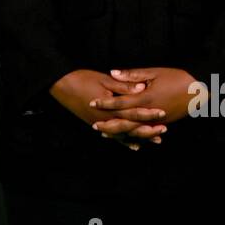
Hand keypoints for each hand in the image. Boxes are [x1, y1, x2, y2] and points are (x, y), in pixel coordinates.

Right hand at [49, 69, 167, 150]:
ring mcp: (100, 124)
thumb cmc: (82, 79)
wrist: (61, 85)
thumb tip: (142, 87)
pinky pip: (113, 137)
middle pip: (131, 127)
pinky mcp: (96, 125)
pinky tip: (135, 146)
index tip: (162, 112)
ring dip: (140, 137)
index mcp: (109, 108)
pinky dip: (125, 141)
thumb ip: (124, 86)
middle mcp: (106, 120)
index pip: (133, 112)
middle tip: (164, 129)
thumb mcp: (104, 79)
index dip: (148, 113)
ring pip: (124, 135)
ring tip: (156, 139)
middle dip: (148, 129)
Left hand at [91, 67, 203, 137]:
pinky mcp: (163, 124)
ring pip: (134, 130)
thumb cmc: (178, 78)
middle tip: (94, 126)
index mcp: (146, 98)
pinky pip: (145, 132)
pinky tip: (125, 137)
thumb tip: (112, 72)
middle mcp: (150, 113)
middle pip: (125, 121)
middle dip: (109, 123)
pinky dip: (133, 135)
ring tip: (105, 134)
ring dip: (119, 132)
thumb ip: (132, 75)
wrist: (201, 91)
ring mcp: (157, 121)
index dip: (105, 103)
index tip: (92, 103)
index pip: (120, 102)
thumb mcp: (154, 72)